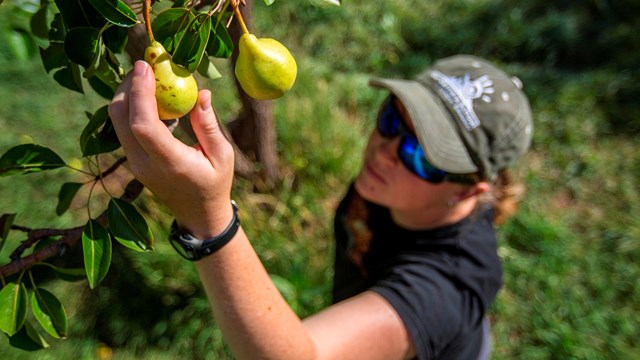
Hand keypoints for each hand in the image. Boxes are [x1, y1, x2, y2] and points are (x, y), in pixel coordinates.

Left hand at [109, 61, 234, 237]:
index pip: (143, 126)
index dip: (140, 94)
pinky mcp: (133, 160)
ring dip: (127, 95)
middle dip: (128, 86)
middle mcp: (144, 164)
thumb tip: (202, 92)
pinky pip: (123, 128)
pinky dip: (131, 107)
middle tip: (145, 66)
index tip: (146, 67)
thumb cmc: (215, 184)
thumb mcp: (222, 155)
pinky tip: (149, 98)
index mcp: (169, 163)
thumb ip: (208, 125)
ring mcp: (134, 163)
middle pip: (121, 118)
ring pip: (117, 122)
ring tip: (147, 78)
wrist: (198, 214)